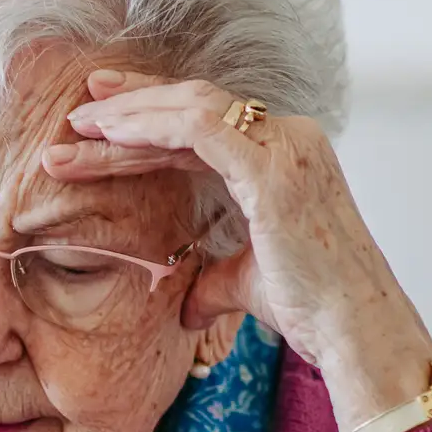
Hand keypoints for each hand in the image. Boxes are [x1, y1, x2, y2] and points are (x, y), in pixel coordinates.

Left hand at [51, 69, 431, 430]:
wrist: (354, 328)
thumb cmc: (313, 310)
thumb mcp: (248, 284)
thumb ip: (214, 282)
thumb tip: (186, 306)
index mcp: (285, 157)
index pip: (206, 125)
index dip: (152, 121)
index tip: (104, 124)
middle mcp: (290, 139)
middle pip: (195, 106)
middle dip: (133, 103)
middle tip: (81, 106)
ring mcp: (285, 147)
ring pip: (190, 109)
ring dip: (129, 115)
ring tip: (77, 125)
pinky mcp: (271, 168)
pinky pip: (197, 127)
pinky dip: (149, 127)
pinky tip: (110, 136)